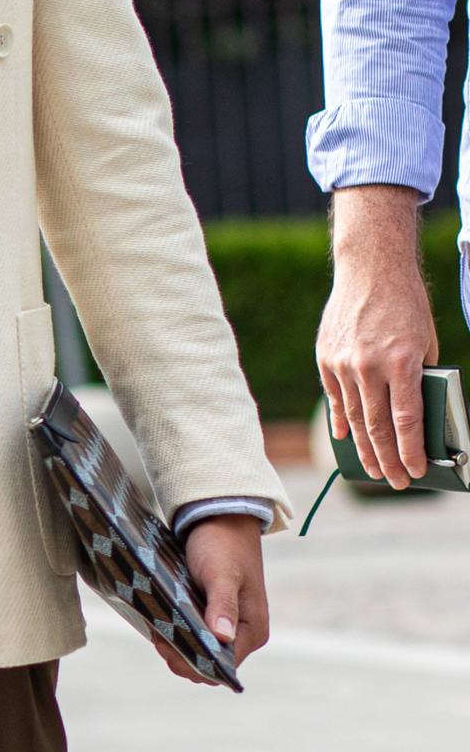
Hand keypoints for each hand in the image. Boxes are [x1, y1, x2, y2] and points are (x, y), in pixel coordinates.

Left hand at [151, 514, 268, 685]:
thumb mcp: (221, 573)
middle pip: (210, 662)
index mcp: (253, 631)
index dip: (193, 663)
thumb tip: (222, 638)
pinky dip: (178, 631)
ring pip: (200, 649)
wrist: (220, 517)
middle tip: (157, 635)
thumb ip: (223, 604)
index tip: (166, 646)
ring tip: (157, 626)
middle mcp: (244, 634)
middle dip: (182, 656)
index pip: (222, 666)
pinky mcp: (213, 614)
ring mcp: (229, 625)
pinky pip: (195, 634)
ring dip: (178, 645)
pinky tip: (161, 620)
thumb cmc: (223, 544)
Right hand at [316, 186, 436, 489]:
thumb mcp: (426, 344)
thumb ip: (418, 380)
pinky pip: (335, 397)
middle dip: (388, 460)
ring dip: (365, 448)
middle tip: (396, 481)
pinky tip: (346, 437)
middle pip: (377, 426)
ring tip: (374, 469)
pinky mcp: (325, 357)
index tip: (415, 473)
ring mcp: (343, 362)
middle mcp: (369, 365)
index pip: (406, 420)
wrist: (371, 270)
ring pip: (353, 418)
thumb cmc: (407, 306)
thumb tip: (413, 418)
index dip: (410, 452)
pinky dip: (342, 420)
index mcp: (402, 362)